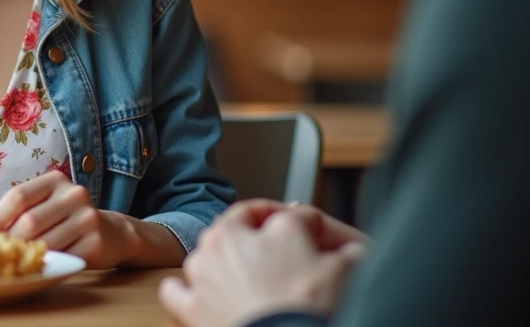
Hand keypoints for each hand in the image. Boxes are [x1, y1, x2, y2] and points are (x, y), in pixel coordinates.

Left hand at [0, 171, 131, 268]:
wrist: (109, 233)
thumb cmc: (58, 220)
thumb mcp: (26, 210)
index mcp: (53, 180)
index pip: (17, 197)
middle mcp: (73, 193)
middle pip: (29, 221)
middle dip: (8, 241)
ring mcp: (88, 216)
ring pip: (45, 241)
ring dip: (25, 256)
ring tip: (14, 263)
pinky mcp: (96, 240)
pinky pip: (63, 256)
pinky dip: (46, 264)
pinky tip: (39, 266)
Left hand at [159, 207, 365, 326]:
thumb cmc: (312, 313)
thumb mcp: (346, 274)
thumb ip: (349, 252)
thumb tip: (353, 250)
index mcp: (271, 227)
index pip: (295, 217)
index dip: (313, 229)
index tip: (323, 241)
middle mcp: (231, 241)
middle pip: (243, 223)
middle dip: (261, 232)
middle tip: (283, 250)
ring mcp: (205, 273)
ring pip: (208, 251)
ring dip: (223, 258)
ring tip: (246, 275)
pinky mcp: (192, 306)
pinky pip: (177, 290)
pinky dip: (186, 290)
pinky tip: (200, 294)